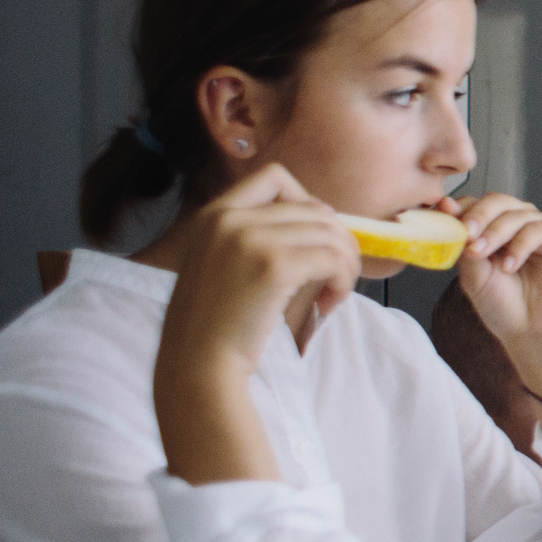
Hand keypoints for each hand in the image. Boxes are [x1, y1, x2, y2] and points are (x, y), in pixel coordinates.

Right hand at [160, 164, 361, 375]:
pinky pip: (333, 259)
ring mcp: (251, 239)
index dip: (307, 201)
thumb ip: (257, 236)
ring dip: (345, 264)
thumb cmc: (215, 324)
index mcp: (214, 215)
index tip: (312, 239)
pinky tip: (327, 305)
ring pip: (331, 233)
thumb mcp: (222, 263)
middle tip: (335, 276)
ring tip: (333, 294)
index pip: (275, 177)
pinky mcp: (273, 266)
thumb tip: (327, 222)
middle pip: (314, 208)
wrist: (196, 364)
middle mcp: (229, 218)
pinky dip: (343, 281)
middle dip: (338, 241)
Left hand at [445, 192, 541, 345]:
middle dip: (478, 216)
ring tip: (484, 257)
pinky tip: (510, 266)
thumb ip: (462, 241)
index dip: (460, 209)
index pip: (475, 204)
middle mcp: (516, 222)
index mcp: (492, 227)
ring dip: (496, 233)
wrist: (530, 331)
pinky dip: (521, 245)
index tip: (444, 216)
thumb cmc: (502, 304)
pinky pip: (539, 229)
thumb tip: (446, 207)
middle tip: (467, 236)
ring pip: (516, 213)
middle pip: (496, 201)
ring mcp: (539, 227)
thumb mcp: (472, 272)